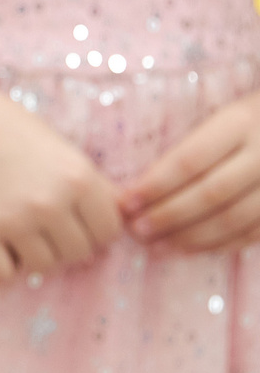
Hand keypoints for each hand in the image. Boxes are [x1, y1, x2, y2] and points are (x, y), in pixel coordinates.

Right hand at [0, 84, 124, 282]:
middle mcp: (49, 203)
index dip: (93, 229)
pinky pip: (1, 274)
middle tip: (42, 222)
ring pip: (42, 267)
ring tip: (18, 227)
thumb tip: (132, 224)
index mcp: (80, 181)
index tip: (73, 216)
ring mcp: (12, 220)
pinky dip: (0, 265)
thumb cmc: (20, 139)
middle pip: (78, 254)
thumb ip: (99, 190)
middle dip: (64, 243)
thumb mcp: (70, 156)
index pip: (108, 234)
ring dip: (33, 254)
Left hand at [124, 92, 259, 253]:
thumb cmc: (241, 124)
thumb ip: (185, 151)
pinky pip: (251, 234)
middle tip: (136, 230)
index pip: (190, 160)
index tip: (125, 203)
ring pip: (232, 219)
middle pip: (211, 192)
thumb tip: (134, 191)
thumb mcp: (217, 121)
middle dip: (168, 215)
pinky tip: (187, 250)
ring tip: (155, 247)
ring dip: (189, 237)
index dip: (155, 185)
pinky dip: (216, 246)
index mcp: (238, 124)